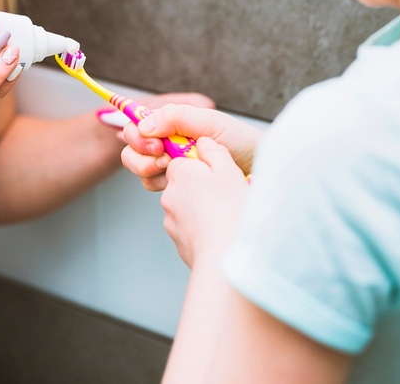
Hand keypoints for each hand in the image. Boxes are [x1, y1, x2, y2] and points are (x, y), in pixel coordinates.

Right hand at [121, 105, 262, 190]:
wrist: (261, 169)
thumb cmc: (241, 141)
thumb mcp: (210, 122)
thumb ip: (176, 117)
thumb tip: (143, 125)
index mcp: (173, 124)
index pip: (138, 126)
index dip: (137, 135)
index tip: (155, 143)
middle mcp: (167, 144)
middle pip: (132, 150)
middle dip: (141, 155)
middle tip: (165, 158)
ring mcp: (171, 166)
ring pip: (140, 169)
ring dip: (150, 170)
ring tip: (174, 169)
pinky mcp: (177, 186)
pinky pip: (154, 186)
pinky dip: (162, 185)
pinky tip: (181, 183)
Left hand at [161, 137, 248, 267]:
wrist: (224, 257)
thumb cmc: (230, 211)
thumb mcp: (228, 170)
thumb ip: (214, 151)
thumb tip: (203, 142)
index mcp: (180, 174)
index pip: (181, 161)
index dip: (201, 166)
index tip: (218, 174)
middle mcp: (169, 196)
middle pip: (183, 184)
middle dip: (201, 187)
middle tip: (225, 195)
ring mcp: (171, 220)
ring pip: (186, 207)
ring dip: (202, 209)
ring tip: (225, 216)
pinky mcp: (177, 241)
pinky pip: (190, 228)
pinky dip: (202, 228)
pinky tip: (220, 232)